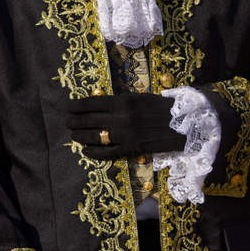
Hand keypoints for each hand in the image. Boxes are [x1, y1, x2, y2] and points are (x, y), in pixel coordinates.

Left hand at [65, 93, 186, 158]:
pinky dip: (93, 153)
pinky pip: (107, 153)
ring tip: (74, 134)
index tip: (67, 107)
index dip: (76, 106)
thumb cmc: (160, 107)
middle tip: (67, 122)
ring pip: (94, 137)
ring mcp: (125, 135)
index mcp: (123, 102)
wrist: (183, 124)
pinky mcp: (131, 149)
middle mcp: (122, 118)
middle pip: (89, 120)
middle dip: (74, 121)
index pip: (92, 103)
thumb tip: (98, 103)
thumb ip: (120, 101)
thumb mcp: (139, 97)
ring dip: (80, 136)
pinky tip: (86, 150)